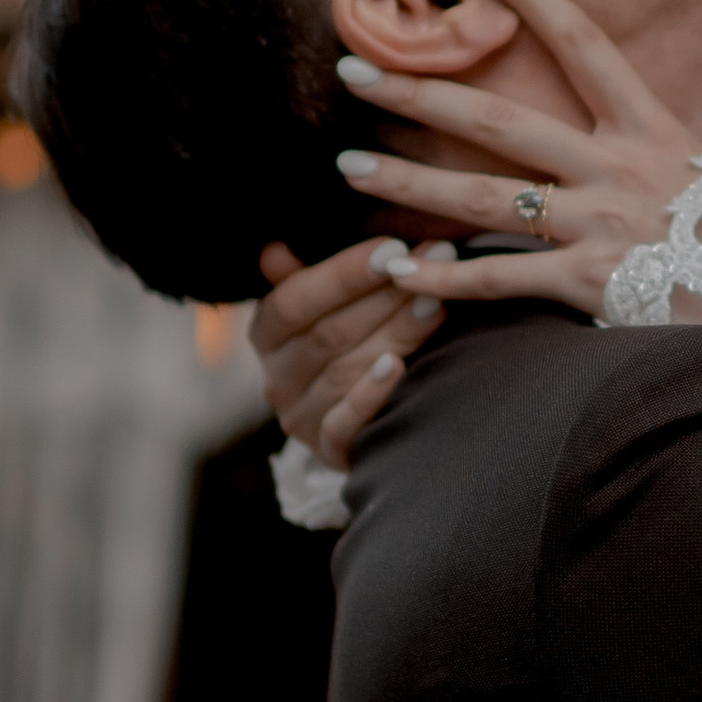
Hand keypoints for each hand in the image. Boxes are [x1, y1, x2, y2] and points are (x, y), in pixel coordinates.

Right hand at [251, 236, 453, 469]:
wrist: (365, 418)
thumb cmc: (351, 337)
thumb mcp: (326, 303)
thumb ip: (306, 276)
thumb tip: (274, 250)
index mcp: (266, 335)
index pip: (293, 301)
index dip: (342, 274)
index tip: (393, 250)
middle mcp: (276, 379)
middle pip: (327, 334)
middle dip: (385, 297)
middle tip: (433, 266)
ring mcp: (300, 418)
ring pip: (344, 373)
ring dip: (393, 334)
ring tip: (435, 303)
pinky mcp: (329, 452)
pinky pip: (343, 425)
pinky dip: (369, 395)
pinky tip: (396, 366)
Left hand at [332, 0, 701, 322]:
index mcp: (655, 126)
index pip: (582, 40)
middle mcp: (616, 168)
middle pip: (498, 121)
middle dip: (418, 93)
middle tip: (350, 72)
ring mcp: (601, 228)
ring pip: (482, 201)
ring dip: (407, 185)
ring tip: (345, 168)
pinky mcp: (593, 285)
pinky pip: (503, 280)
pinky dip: (446, 281)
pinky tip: (395, 274)